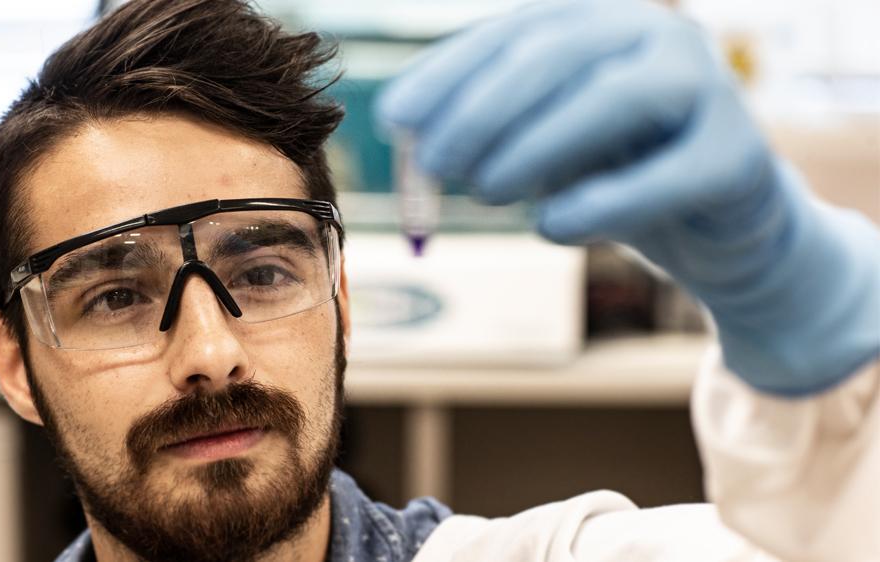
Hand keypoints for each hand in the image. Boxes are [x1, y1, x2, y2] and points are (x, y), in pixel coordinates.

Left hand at [375, 0, 879, 394]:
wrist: (720, 226)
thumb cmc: (616, 175)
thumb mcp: (543, 145)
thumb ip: (485, 131)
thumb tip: (403, 132)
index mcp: (603, 21)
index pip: (516, 31)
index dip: (450, 71)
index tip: (394, 118)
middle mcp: (656, 35)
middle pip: (558, 55)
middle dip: (483, 110)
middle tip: (434, 164)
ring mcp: (709, 87)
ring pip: (614, 98)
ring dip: (533, 148)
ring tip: (481, 193)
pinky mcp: (737, 156)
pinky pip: (664, 176)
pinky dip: (600, 203)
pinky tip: (549, 228)